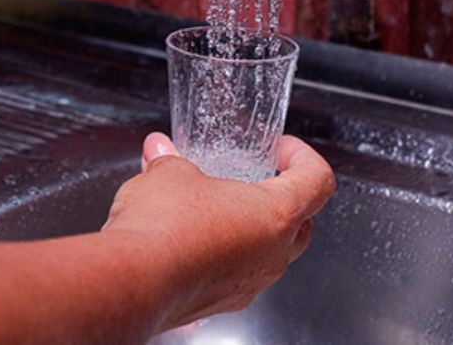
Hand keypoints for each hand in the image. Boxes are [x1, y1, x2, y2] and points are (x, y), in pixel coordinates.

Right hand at [102, 132, 335, 330]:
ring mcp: (251, 284)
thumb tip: (160, 151)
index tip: (281, 149)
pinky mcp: (224, 303)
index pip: (318, 181)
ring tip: (215, 208)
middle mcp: (273, 254)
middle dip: (284, 197)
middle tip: (257, 180)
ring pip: (269, 252)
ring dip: (250, 228)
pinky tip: (192, 241)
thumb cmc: (164, 227)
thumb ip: (172, 161)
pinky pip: (237, 274)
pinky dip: (225, 254)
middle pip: (302, 223)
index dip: (304, 157)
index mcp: (276, 214)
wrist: (134, 281)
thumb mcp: (169, 174)